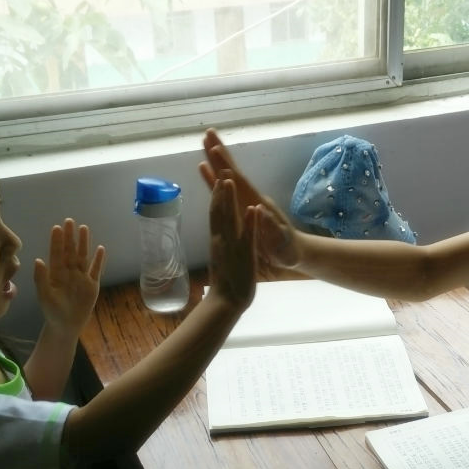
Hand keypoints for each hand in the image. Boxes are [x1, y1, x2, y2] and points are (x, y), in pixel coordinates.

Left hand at [34, 218, 106, 336]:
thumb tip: (38, 260)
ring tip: (84, 228)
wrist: (66, 325)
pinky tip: (101, 249)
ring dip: (84, 243)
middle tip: (70, 221)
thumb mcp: (44, 296)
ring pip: (83, 257)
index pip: (57, 254)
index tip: (57, 228)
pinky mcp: (92, 285)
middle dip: (70, 237)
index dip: (57, 241)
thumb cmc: (52, 311)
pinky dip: (99, 260)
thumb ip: (41, 278)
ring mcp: (82, 277)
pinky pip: (96, 270)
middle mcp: (69, 272)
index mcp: (56, 274)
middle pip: (71, 251)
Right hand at [198, 129, 299, 271]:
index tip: (215, 149)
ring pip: (226, 177)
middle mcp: (250, 196)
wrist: (294, 251)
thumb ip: (270, 225)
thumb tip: (258, 209)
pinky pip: (223, 190)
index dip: (227, 167)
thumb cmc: (287, 248)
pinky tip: (204, 169)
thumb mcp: (281, 239)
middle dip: (220, 154)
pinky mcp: (240, 206)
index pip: (240, 181)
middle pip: (232, 171)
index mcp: (258, 203)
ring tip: (204, 143)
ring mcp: (245, 200)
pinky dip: (212, 179)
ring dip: (215, 161)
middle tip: (208, 133)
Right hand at [208, 178, 255, 308]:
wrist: (228, 304)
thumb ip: (218, 240)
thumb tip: (215, 229)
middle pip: (218, 208)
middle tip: (216, 165)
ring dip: (230, 199)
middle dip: (218, 186)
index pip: (215, 210)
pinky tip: (254, 209)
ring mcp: (232, 246)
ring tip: (229, 180)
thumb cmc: (226, 281)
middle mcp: (221, 239)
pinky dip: (251, 222)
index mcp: (218, 238)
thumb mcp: (221, 256)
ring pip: (230, 218)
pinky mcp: (245, 256)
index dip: (215, 191)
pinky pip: (248, 236)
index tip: (214, 171)